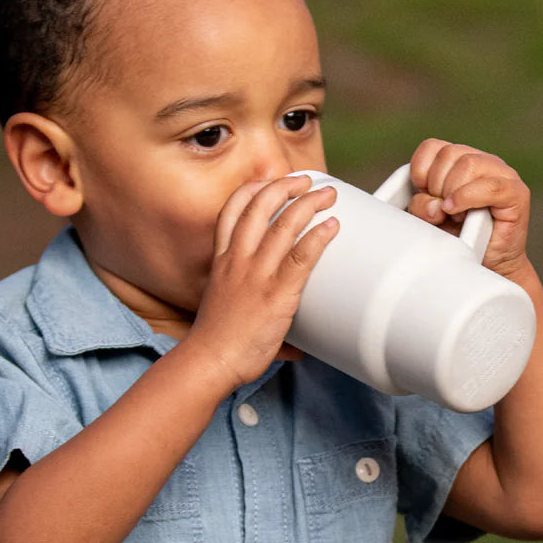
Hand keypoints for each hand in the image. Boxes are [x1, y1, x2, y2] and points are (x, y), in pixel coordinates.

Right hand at [187, 174, 338, 388]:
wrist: (211, 360)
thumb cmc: (218, 342)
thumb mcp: (224, 308)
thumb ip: (254, 311)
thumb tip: (293, 343)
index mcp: (222, 261)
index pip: (231, 211)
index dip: (251, 190)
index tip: (267, 182)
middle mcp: (237, 260)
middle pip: (259, 207)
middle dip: (284, 187)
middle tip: (305, 181)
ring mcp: (257, 275)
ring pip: (284, 225)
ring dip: (308, 204)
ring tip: (326, 195)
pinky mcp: (276, 294)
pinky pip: (301, 256)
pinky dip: (318, 237)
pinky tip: (332, 227)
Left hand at [407, 138, 529, 277]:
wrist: (489, 265)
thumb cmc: (460, 239)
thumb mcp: (430, 220)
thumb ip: (422, 207)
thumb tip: (432, 204)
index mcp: (460, 161)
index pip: (432, 147)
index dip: (420, 170)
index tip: (422, 193)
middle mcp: (482, 162)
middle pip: (449, 154)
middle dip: (435, 185)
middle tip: (441, 210)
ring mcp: (502, 174)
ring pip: (468, 164)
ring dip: (452, 192)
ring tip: (455, 214)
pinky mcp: (517, 193)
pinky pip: (491, 186)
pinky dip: (467, 197)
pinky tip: (457, 210)